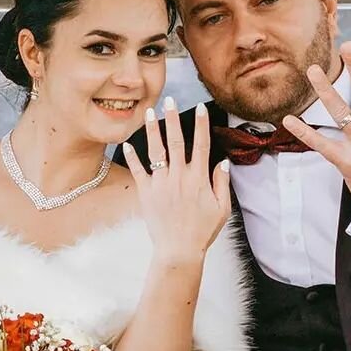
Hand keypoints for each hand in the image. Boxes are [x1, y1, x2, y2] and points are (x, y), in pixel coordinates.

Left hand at [122, 96, 231, 265]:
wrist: (178, 251)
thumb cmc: (202, 232)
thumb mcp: (222, 209)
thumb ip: (222, 184)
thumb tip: (222, 163)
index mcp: (198, 179)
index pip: (201, 145)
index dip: (201, 125)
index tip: (201, 108)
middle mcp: (179, 177)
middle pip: (176, 141)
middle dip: (173, 118)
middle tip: (170, 100)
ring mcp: (161, 184)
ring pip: (157, 151)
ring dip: (153, 130)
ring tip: (150, 113)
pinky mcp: (146, 193)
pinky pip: (138, 171)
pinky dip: (132, 157)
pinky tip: (128, 143)